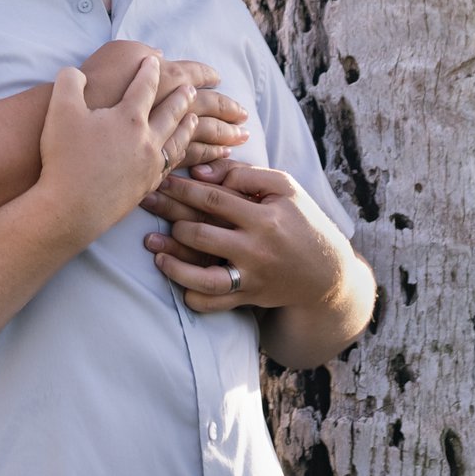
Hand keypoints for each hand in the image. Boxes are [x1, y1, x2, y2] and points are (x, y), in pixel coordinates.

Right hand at [35, 58, 192, 252]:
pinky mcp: (146, 186)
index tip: (154, 60)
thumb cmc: (64, 157)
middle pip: (171, 112)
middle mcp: (146, 139)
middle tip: (192, 87)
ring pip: (178, 140)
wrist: (71, 208)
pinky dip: (182, 156)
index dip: (149, 70)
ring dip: (188, 126)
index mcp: (129, 117)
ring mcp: (149, 165)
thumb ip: (69, 81)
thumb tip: (76, 72)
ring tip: (194, 119)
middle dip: (182, 97)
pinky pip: (172, 166)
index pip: (145, 86)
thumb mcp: (59, 109)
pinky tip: (178, 155)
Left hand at [141, 160, 350, 315]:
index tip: (160, 178)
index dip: (183, 187)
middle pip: (201, 234)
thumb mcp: (284, 188)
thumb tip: (201, 171)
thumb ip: (245, 175)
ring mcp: (251, 278)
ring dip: (174, 264)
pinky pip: (215, 304)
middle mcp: (256, 250)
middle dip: (169, 217)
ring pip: (204, 277)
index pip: (213, 198)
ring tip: (154, 249)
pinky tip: (176, 281)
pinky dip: (193, 297)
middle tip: (146, 204)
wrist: (328, 273)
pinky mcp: (249, 298)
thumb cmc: (302, 220)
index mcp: (264, 217)